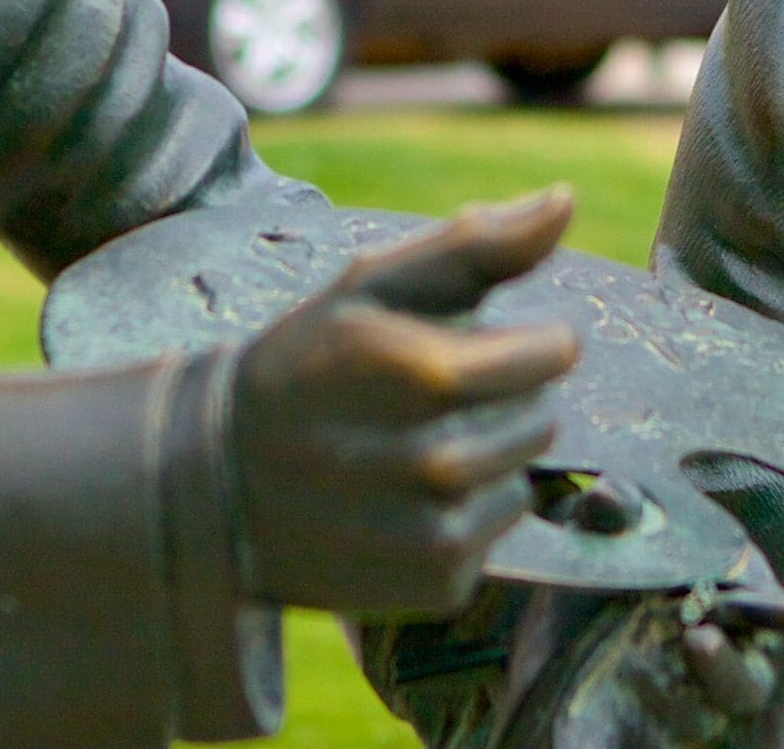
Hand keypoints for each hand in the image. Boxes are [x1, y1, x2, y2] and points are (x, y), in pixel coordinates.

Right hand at [230, 190, 581, 615]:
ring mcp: (438, 532)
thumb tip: (566, 200)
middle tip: (420, 403)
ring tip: (406, 451)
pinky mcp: (438, 584)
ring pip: (522, 474)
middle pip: (541, 414)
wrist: (218, 487)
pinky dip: (461, 516)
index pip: (555, 351)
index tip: (467, 343)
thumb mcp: (372, 288)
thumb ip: (478, 244)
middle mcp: (438, 461)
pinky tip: (399, 504)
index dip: (518, 339)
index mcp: (428, 372)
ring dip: (484, 457)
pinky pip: (495, 532)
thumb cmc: (306, 367)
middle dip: (497, 398)